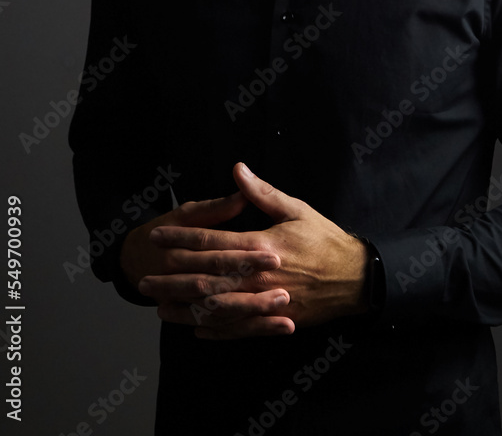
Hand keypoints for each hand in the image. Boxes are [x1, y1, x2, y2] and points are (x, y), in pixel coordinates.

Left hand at [143, 163, 369, 338]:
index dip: (182, 239)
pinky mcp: (273, 321)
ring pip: (217, 308)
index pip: (212, 242)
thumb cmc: (325, 240)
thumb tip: (238, 171)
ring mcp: (264, 303)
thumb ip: (263, 193)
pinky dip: (215, 330)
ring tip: (160, 307)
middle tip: (145, 277)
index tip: (158, 237)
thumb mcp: (296, 209)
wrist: (355, 278)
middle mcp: (257, 277)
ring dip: (186, 308)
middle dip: (173, 277)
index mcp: (261, 246)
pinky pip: (238, 329)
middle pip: (206, 277)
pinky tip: (196, 329)